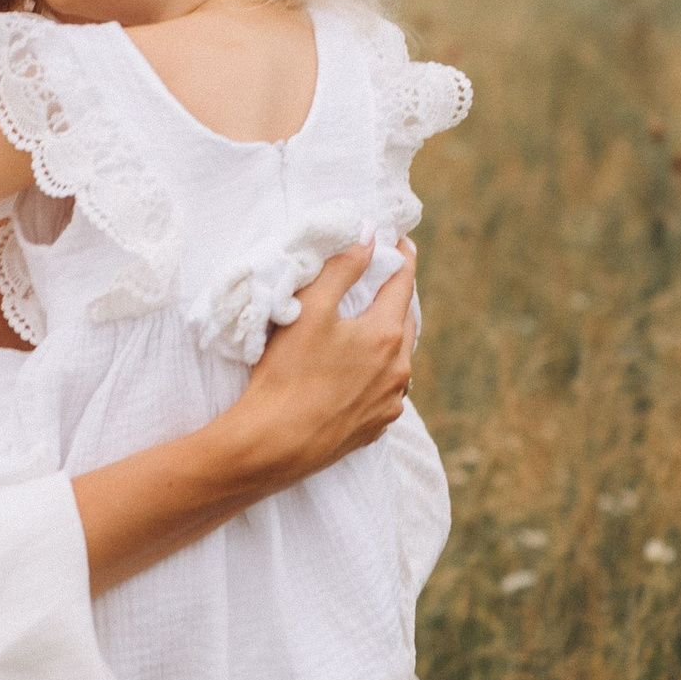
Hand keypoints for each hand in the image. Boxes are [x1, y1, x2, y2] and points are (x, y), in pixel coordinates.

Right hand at [234, 243, 415, 483]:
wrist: (274, 444)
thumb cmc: (288, 374)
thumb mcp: (311, 310)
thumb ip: (342, 268)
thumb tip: (369, 235)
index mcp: (387, 336)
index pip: (404, 285)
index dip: (403, 259)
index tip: (403, 242)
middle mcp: (399, 371)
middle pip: (406, 323)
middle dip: (397, 300)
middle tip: (385, 282)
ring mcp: (389, 403)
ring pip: (398, 360)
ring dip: (389, 340)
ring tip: (370, 327)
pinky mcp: (374, 428)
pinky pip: (385, 391)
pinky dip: (378, 373)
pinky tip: (358, 373)